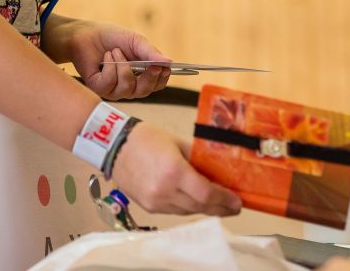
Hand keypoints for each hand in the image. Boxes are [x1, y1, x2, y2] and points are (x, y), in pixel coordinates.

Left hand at [65, 20, 171, 99]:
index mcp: (141, 74)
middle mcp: (128, 85)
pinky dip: (109, 67)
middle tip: (150, 65)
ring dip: (123, 66)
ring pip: (127, 88)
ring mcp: (113, 89)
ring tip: (115, 51)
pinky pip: (109, 84)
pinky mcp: (99, 88)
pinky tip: (105, 57)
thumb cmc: (112, 37)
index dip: (162, 78)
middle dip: (148, 78)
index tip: (164, 68)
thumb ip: (150, 52)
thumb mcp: (134, 41)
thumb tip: (169, 62)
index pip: (157, 84)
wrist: (86, 34)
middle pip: (145, 91)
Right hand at [113, 122, 241, 216]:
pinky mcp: (148, 206)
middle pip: (199, 207)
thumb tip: (216, 172)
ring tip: (217, 205)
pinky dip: (187, 207)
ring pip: (187, 212)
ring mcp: (155, 201)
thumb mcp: (176, 143)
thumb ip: (196, 160)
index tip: (237, 201)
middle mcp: (164, 190)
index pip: (206, 194)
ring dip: (204, 209)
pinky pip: (174, 211)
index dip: (224, 200)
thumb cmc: (144, 138)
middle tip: (233, 206)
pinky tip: (195, 202)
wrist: (112, 144)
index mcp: (174, 171)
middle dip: (219, 208)